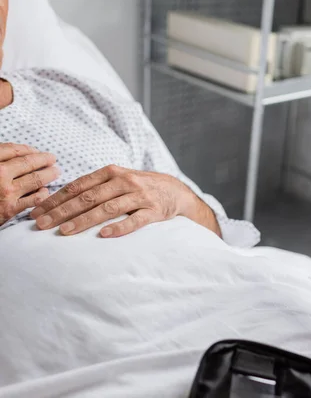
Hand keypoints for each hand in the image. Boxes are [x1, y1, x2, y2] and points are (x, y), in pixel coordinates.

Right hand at [0, 143, 59, 225]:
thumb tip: (18, 152)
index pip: (13, 150)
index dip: (28, 149)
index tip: (36, 150)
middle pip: (28, 163)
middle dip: (43, 159)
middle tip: (52, 158)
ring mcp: (6, 192)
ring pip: (36, 179)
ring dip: (49, 174)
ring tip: (56, 171)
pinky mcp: (10, 209)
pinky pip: (34, 199)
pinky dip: (43, 193)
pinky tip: (46, 191)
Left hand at [31, 165, 220, 237]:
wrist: (176, 191)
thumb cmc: (140, 187)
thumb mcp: (118, 180)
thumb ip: (94, 186)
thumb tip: (59, 200)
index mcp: (112, 172)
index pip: (77, 186)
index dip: (55, 199)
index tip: (36, 212)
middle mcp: (125, 181)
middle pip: (88, 197)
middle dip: (62, 211)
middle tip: (42, 225)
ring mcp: (140, 196)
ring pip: (107, 209)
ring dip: (84, 220)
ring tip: (65, 232)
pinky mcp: (154, 211)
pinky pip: (135, 220)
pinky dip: (119, 227)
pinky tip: (103, 235)